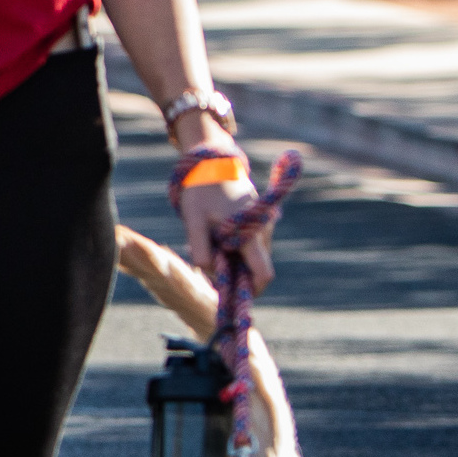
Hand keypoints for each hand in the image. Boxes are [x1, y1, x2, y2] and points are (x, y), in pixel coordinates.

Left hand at [179, 149, 272, 294]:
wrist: (211, 161)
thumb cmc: (200, 190)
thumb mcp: (193, 220)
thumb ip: (200, 248)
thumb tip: (209, 273)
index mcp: (251, 231)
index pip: (263, 273)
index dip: (252, 289)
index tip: (233, 295)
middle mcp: (263, 230)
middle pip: (255, 267)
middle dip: (235, 272)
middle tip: (207, 263)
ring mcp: (264, 224)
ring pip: (251, 255)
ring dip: (233, 258)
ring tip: (208, 239)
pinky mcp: (259, 220)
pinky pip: (249, 243)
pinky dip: (234, 246)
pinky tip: (215, 233)